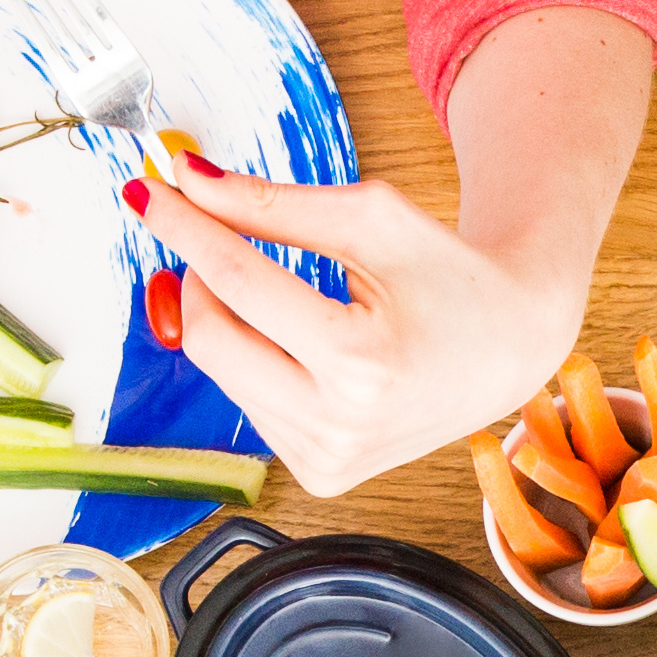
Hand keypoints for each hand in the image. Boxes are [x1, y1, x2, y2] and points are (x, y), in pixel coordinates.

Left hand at [135, 158, 585, 495]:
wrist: (509, 347)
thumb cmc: (450, 275)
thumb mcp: (371, 219)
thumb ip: (271, 203)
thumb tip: (184, 181)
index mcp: (363, 361)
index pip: (239, 281)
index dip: (185, 227)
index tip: (147, 191)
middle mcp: (343, 425)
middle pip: (211, 337)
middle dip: (197, 274)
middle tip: (208, 230)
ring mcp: (329, 461)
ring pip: (222, 371)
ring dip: (225, 315)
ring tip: (275, 288)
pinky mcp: (321, 475)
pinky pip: (249, 402)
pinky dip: (256, 358)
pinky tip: (300, 342)